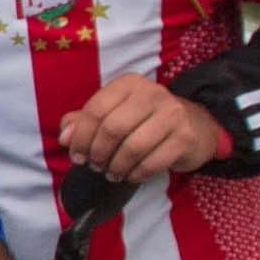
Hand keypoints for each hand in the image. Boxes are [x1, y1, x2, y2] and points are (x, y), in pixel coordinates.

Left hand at [51, 73, 229, 182]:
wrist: (193, 125)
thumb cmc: (143, 120)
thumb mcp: (112, 113)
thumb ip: (83, 121)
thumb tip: (66, 136)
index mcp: (128, 83)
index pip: (95, 110)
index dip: (80, 137)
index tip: (77, 156)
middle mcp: (152, 93)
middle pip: (112, 128)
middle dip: (98, 153)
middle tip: (95, 166)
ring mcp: (172, 114)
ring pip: (132, 147)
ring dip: (116, 167)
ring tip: (111, 173)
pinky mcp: (185, 137)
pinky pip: (152, 162)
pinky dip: (135, 174)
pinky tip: (130, 176)